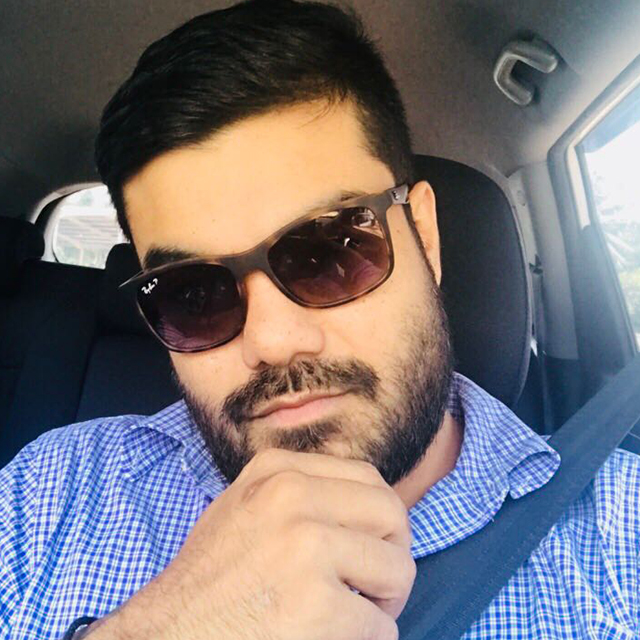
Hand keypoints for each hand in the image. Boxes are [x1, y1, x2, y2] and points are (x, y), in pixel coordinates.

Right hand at [86, 448, 415, 639]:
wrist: (167, 636)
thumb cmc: (211, 580)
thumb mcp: (247, 508)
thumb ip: (300, 492)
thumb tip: (368, 500)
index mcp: (277, 470)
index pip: (369, 478)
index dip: (380, 520)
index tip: (367, 549)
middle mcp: (291, 496)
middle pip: (392, 515)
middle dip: (392, 556)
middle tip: (372, 589)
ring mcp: (304, 546)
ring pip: (397, 569)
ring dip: (383, 603)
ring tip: (351, 615)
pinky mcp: (315, 604)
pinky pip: (380, 626)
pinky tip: (331, 639)